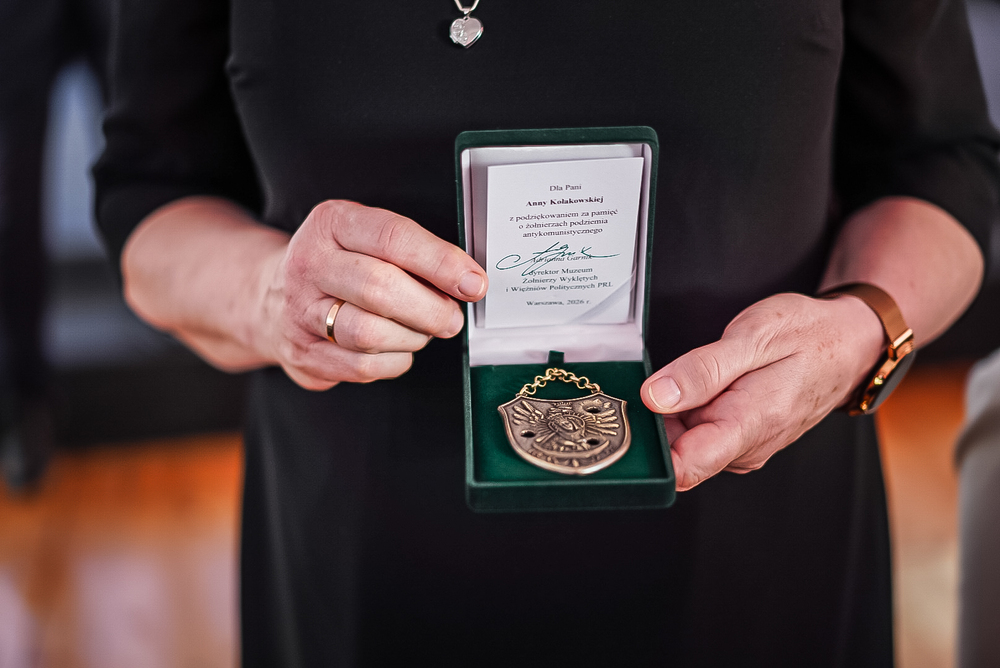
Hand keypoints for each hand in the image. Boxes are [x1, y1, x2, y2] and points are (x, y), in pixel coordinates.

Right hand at [256, 200, 486, 389]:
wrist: (274, 295)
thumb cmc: (339, 264)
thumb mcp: (367, 236)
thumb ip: (413, 251)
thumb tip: (466, 281)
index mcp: (331, 224)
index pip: (393, 239)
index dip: (441, 263)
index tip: (472, 282)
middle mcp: (309, 264)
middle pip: (380, 289)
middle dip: (430, 309)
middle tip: (451, 317)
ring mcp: (300, 312)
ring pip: (370, 334)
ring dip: (412, 337)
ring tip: (421, 330)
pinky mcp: (303, 353)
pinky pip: (362, 367)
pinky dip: (394, 361)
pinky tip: (397, 348)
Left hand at [640, 292, 884, 490]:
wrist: (851, 343)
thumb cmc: (809, 336)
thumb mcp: (754, 336)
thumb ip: (702, 370)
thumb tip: (655, 397)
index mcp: (748, 425)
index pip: (684, 468)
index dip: (647, 453)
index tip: (621, 426)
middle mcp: (745, 447)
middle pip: (675, 452)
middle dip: (651, 425)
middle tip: (640, 384)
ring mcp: (742, 446)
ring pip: (683, 442)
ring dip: (668, 415)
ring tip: (671, 379)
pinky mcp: (738, 438)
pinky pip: (698, 433)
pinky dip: (684, 412)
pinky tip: (688, 387)